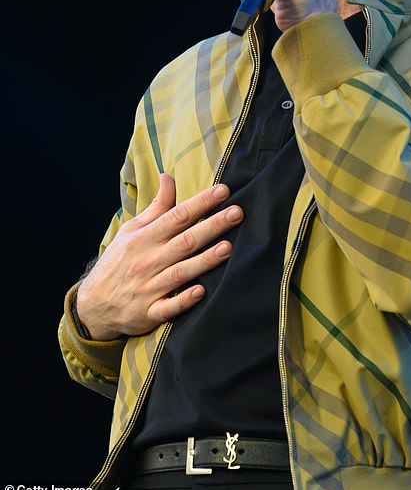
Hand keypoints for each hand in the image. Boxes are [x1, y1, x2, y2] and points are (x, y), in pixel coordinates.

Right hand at [75, 174, 242, 339]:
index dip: (201, 202)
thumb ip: (155, 207)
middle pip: (186, 240)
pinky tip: (201, 291)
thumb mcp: (131, 230)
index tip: (223, 190)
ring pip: (181, 272)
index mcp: (145, 238)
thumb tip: (168, 177)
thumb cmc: (118, 262)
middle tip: (237, 213)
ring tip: (228, 247)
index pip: (178, 215)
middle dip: (212, 226)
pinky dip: (183, 299)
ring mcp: (149, 287)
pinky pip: (168, 306)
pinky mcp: (150, 312)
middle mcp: (149, 260)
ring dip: (204, 260)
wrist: (93, 305)